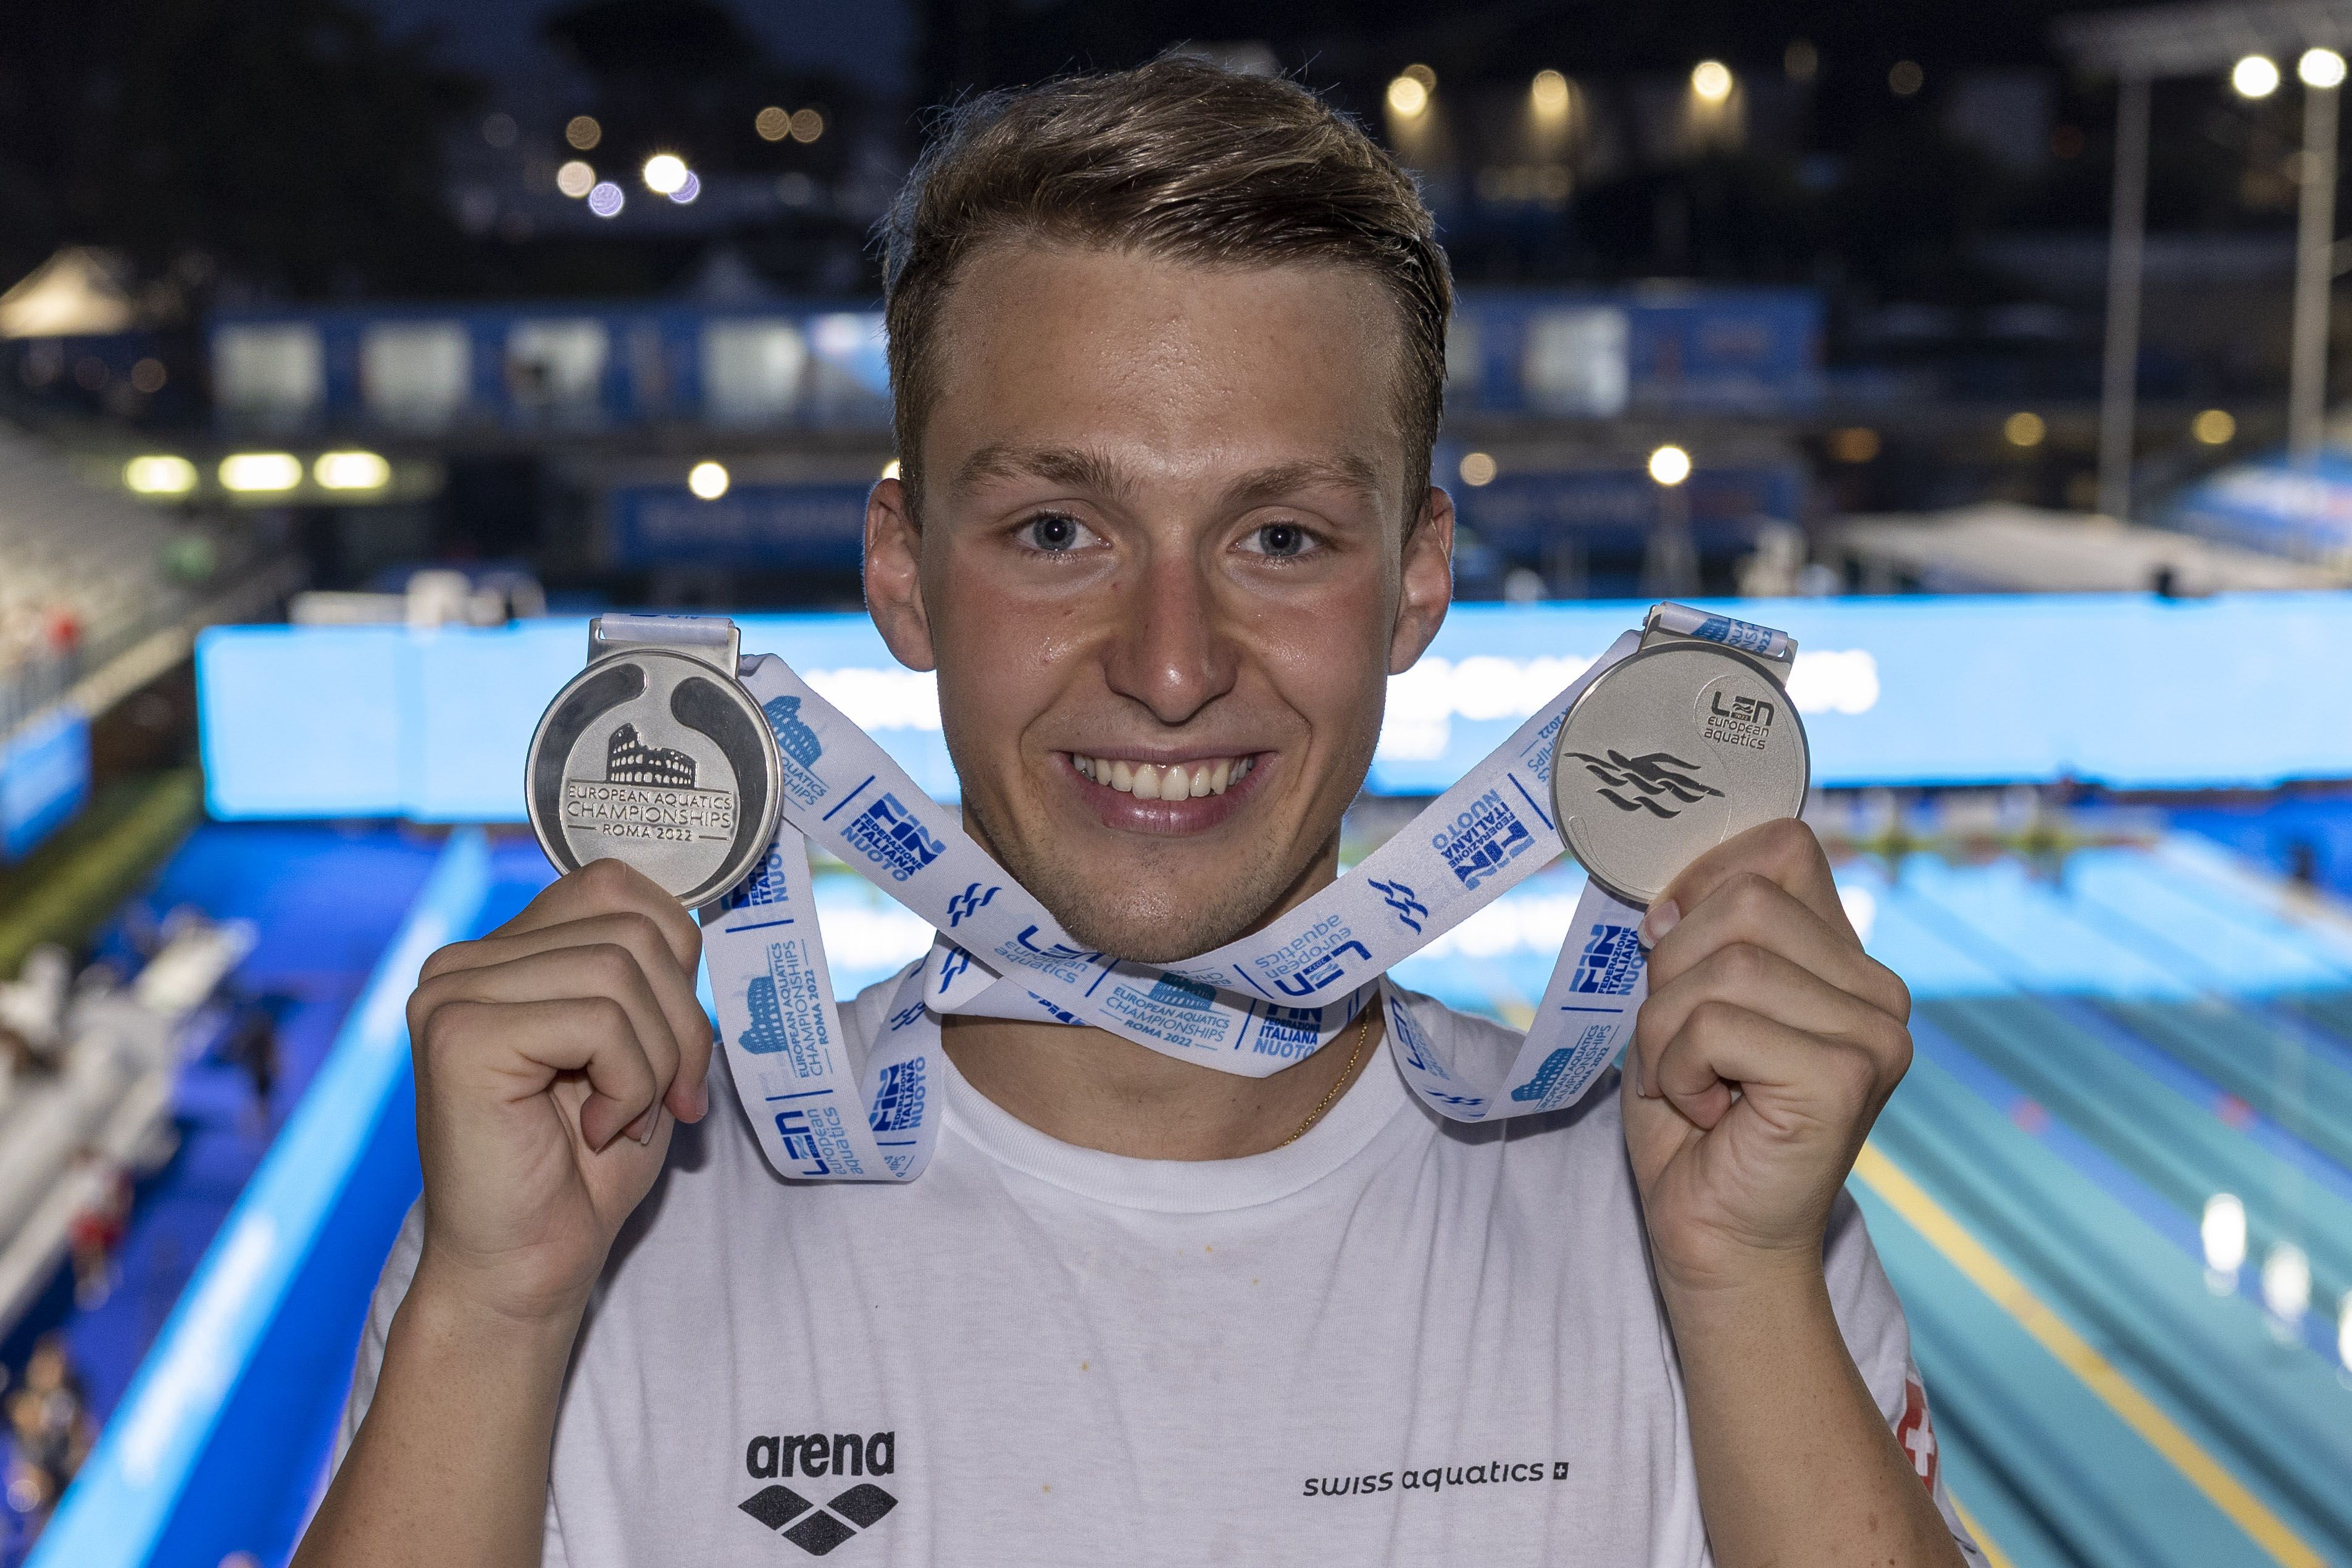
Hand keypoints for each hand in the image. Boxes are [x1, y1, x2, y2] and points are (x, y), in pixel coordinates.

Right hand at [404, 859, 712, 1324]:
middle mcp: (464, 960)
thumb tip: (696, 911)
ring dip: (658, 1060)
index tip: (677, 1047)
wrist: (528, 1270)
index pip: (617, 885)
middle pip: (632, 927)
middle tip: (668, 1100)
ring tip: (626, 1118)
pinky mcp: (460, 1036)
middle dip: (681, 1023)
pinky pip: (598, 1020)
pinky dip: (630, 1083)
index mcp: (505, 951)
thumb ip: (649, 971)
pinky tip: (595, 1130)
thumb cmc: (585, 1169)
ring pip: (621, 969)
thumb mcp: (641, 1045)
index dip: (676, 956)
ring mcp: (452, 993)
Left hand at [1621, 819, 1911, 1296]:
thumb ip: (1691, 933)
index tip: (1668, 949)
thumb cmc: (1694, 1125)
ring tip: (1694, 1086)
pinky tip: (1711, 1114)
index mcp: (1843, 960)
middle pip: (1742, 897)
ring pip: (1724, 962)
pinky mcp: (1846, 1074)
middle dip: (1673, 971)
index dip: (1701, 882)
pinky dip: (1680, 1070)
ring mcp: (1873, 1031)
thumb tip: (1669, 893)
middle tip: (1682, 1048)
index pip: (1778, 846)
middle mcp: (1877, 989)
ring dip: (1669, 1030)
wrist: (1715, 1240)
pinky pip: (1717, 1024)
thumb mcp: (1681, 1003)